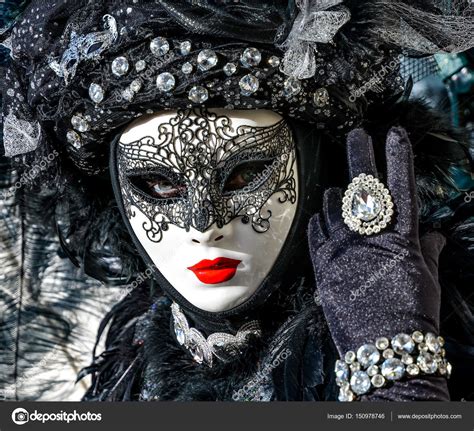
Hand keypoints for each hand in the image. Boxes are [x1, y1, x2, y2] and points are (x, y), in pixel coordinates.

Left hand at [308, 127, 443, 354]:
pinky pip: (316, 233)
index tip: (394, 134)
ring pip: (334, 207)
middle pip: (364, 187)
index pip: (401, 187)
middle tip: (357, 135)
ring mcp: (343, 249)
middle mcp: (370, 237)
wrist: (383, 347)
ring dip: (335, 196)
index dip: (398, 158)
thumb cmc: (411, 314)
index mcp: (400, 238)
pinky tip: (318, 217)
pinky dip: (318, 223)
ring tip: (334, 192)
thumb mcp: (425, 280)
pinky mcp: (322, 264)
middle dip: (361, 155)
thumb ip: (428, 252)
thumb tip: (436, 235)